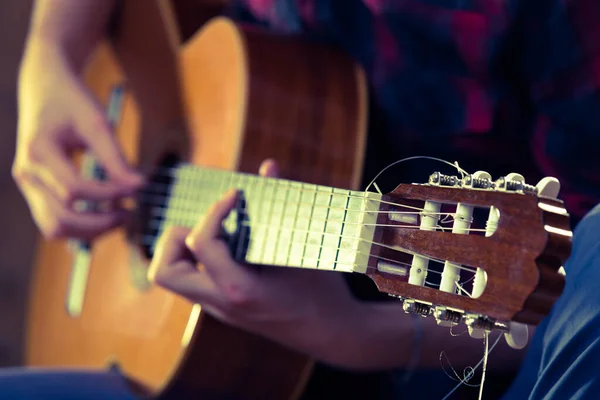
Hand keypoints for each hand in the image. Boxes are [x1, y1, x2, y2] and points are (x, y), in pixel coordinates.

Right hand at [12, 45, 143, 239]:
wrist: (45, 87)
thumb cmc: (72, 101)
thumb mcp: (97, 122)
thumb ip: (116, 157)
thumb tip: (139, 186)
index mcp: (38, 151)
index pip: (75, 189)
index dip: (109, 194)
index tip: (136, 189)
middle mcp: (26, 172)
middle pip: (60, 218)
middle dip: (99, 223)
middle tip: (130, 213)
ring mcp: (27, 184)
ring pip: (54, 227)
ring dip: (89, 231)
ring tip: (120, 217)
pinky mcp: (34, 189)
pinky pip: (54, 220)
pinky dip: (80, 225)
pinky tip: (105, 214)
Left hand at [149, 159, 362, 361]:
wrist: (331, 333)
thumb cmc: (321, 291)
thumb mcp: (303, 248)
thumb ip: (281, 206)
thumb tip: (268, 166)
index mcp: (239, 290)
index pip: (200, 243)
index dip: (214, 210)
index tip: (236, 195)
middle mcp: (220, 303)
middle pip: (164, 272)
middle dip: (176, 238)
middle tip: (211, 224)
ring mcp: (219, 309)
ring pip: (174, 279)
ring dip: (183, 250)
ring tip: (217, 233)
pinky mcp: (224, 308)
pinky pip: (194, 279)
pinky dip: (200, 257)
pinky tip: (230, 244)